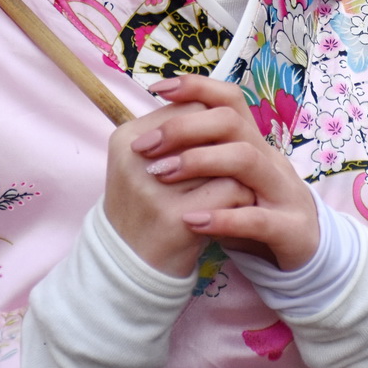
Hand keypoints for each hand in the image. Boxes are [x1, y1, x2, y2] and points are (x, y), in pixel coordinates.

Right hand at [105, 99, 257, 276]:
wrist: (131, 266)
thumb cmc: (147, 207)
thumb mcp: (146, 164)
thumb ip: (176, 132)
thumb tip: (215, 101)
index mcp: (127, 138)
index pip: (187, 107)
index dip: (210, 123)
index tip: (212, 145)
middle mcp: (135, 159)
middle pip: (207, 127)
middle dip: (225, 145)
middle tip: (230, 165)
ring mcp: (154, 190)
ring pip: (223, 156)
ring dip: (237, 171)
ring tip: (235, 185)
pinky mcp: (176, 218)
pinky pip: (230, 190)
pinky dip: (241, 197)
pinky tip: (236, 209)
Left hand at [132, 76, 320, 270]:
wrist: (307, 251)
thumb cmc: (255, 210)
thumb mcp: (230, 180)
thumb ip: (202, 157)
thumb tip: (150, 134)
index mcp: (254, 143)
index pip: (230, 99)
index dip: (196, 86)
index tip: (157, 88)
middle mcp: (270, 159)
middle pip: (232, 122)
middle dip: (185, 127)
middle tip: (146, 145)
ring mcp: (283, 192)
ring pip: (247, 159)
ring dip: (201, 162)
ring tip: (162, 174)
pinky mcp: (291, 229)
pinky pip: (258, 219)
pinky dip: (223, 218)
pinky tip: (191, 221)